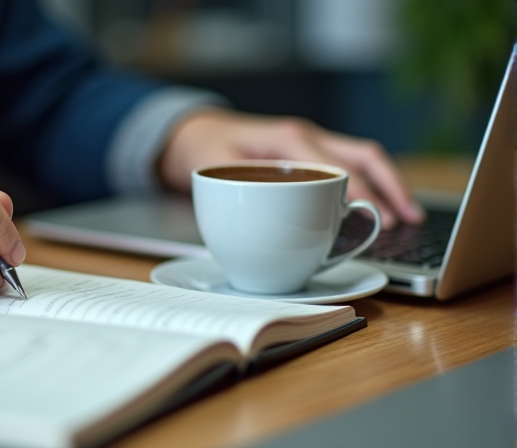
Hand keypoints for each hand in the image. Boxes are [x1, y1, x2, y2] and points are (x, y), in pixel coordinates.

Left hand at [158, 109, 424, 228]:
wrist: (195, 132)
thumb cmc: (205, 151)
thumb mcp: (214, 173)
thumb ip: (245, 198)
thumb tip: (280, 232)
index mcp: (286, 139)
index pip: (336, 166)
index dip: (362, 194)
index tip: (382, 221)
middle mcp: (306, 136)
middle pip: (363, 154)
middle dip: (391, 187)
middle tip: (409, 220)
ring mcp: (311, 142)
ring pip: (362, 156)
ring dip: (388, 184)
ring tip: (408, 215)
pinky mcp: (310, 153)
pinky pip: (349, 164)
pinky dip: (370, 184)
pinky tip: (380, 205)